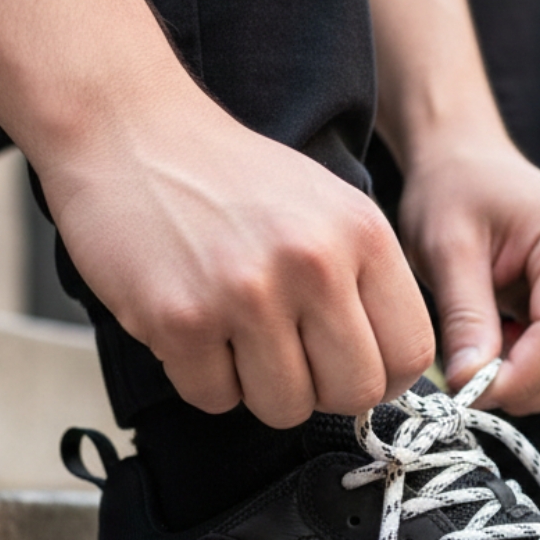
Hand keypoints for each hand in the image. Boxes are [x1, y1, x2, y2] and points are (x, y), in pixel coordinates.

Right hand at [42, 96, 434, 427]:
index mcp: (363, 236)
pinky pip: (215, 399)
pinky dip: (204, 379)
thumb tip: (389, 375)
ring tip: (237, 336)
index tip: (353, 368)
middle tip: (291, 360)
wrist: (128, 130)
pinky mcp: (180, 321)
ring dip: (260, 388)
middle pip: (356, 393)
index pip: (412, 353)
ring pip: (286, 409)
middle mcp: (313, 265)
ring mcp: (246, 294)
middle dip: (324, 391)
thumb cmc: (233, 180)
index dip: (384, 376)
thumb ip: (368, 285)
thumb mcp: (329, 209)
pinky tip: (194, 329)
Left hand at [398, 137, 539, 414]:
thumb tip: (469, 385)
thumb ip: (464, 318)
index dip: (517, 379)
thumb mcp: (445, 250)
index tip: (465, 394)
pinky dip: (536, 375)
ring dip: (531, 386)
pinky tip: (500, 347)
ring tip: (482, 356)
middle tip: (466, 385)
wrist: (467, 163)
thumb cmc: (453, 194)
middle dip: (525, 389)